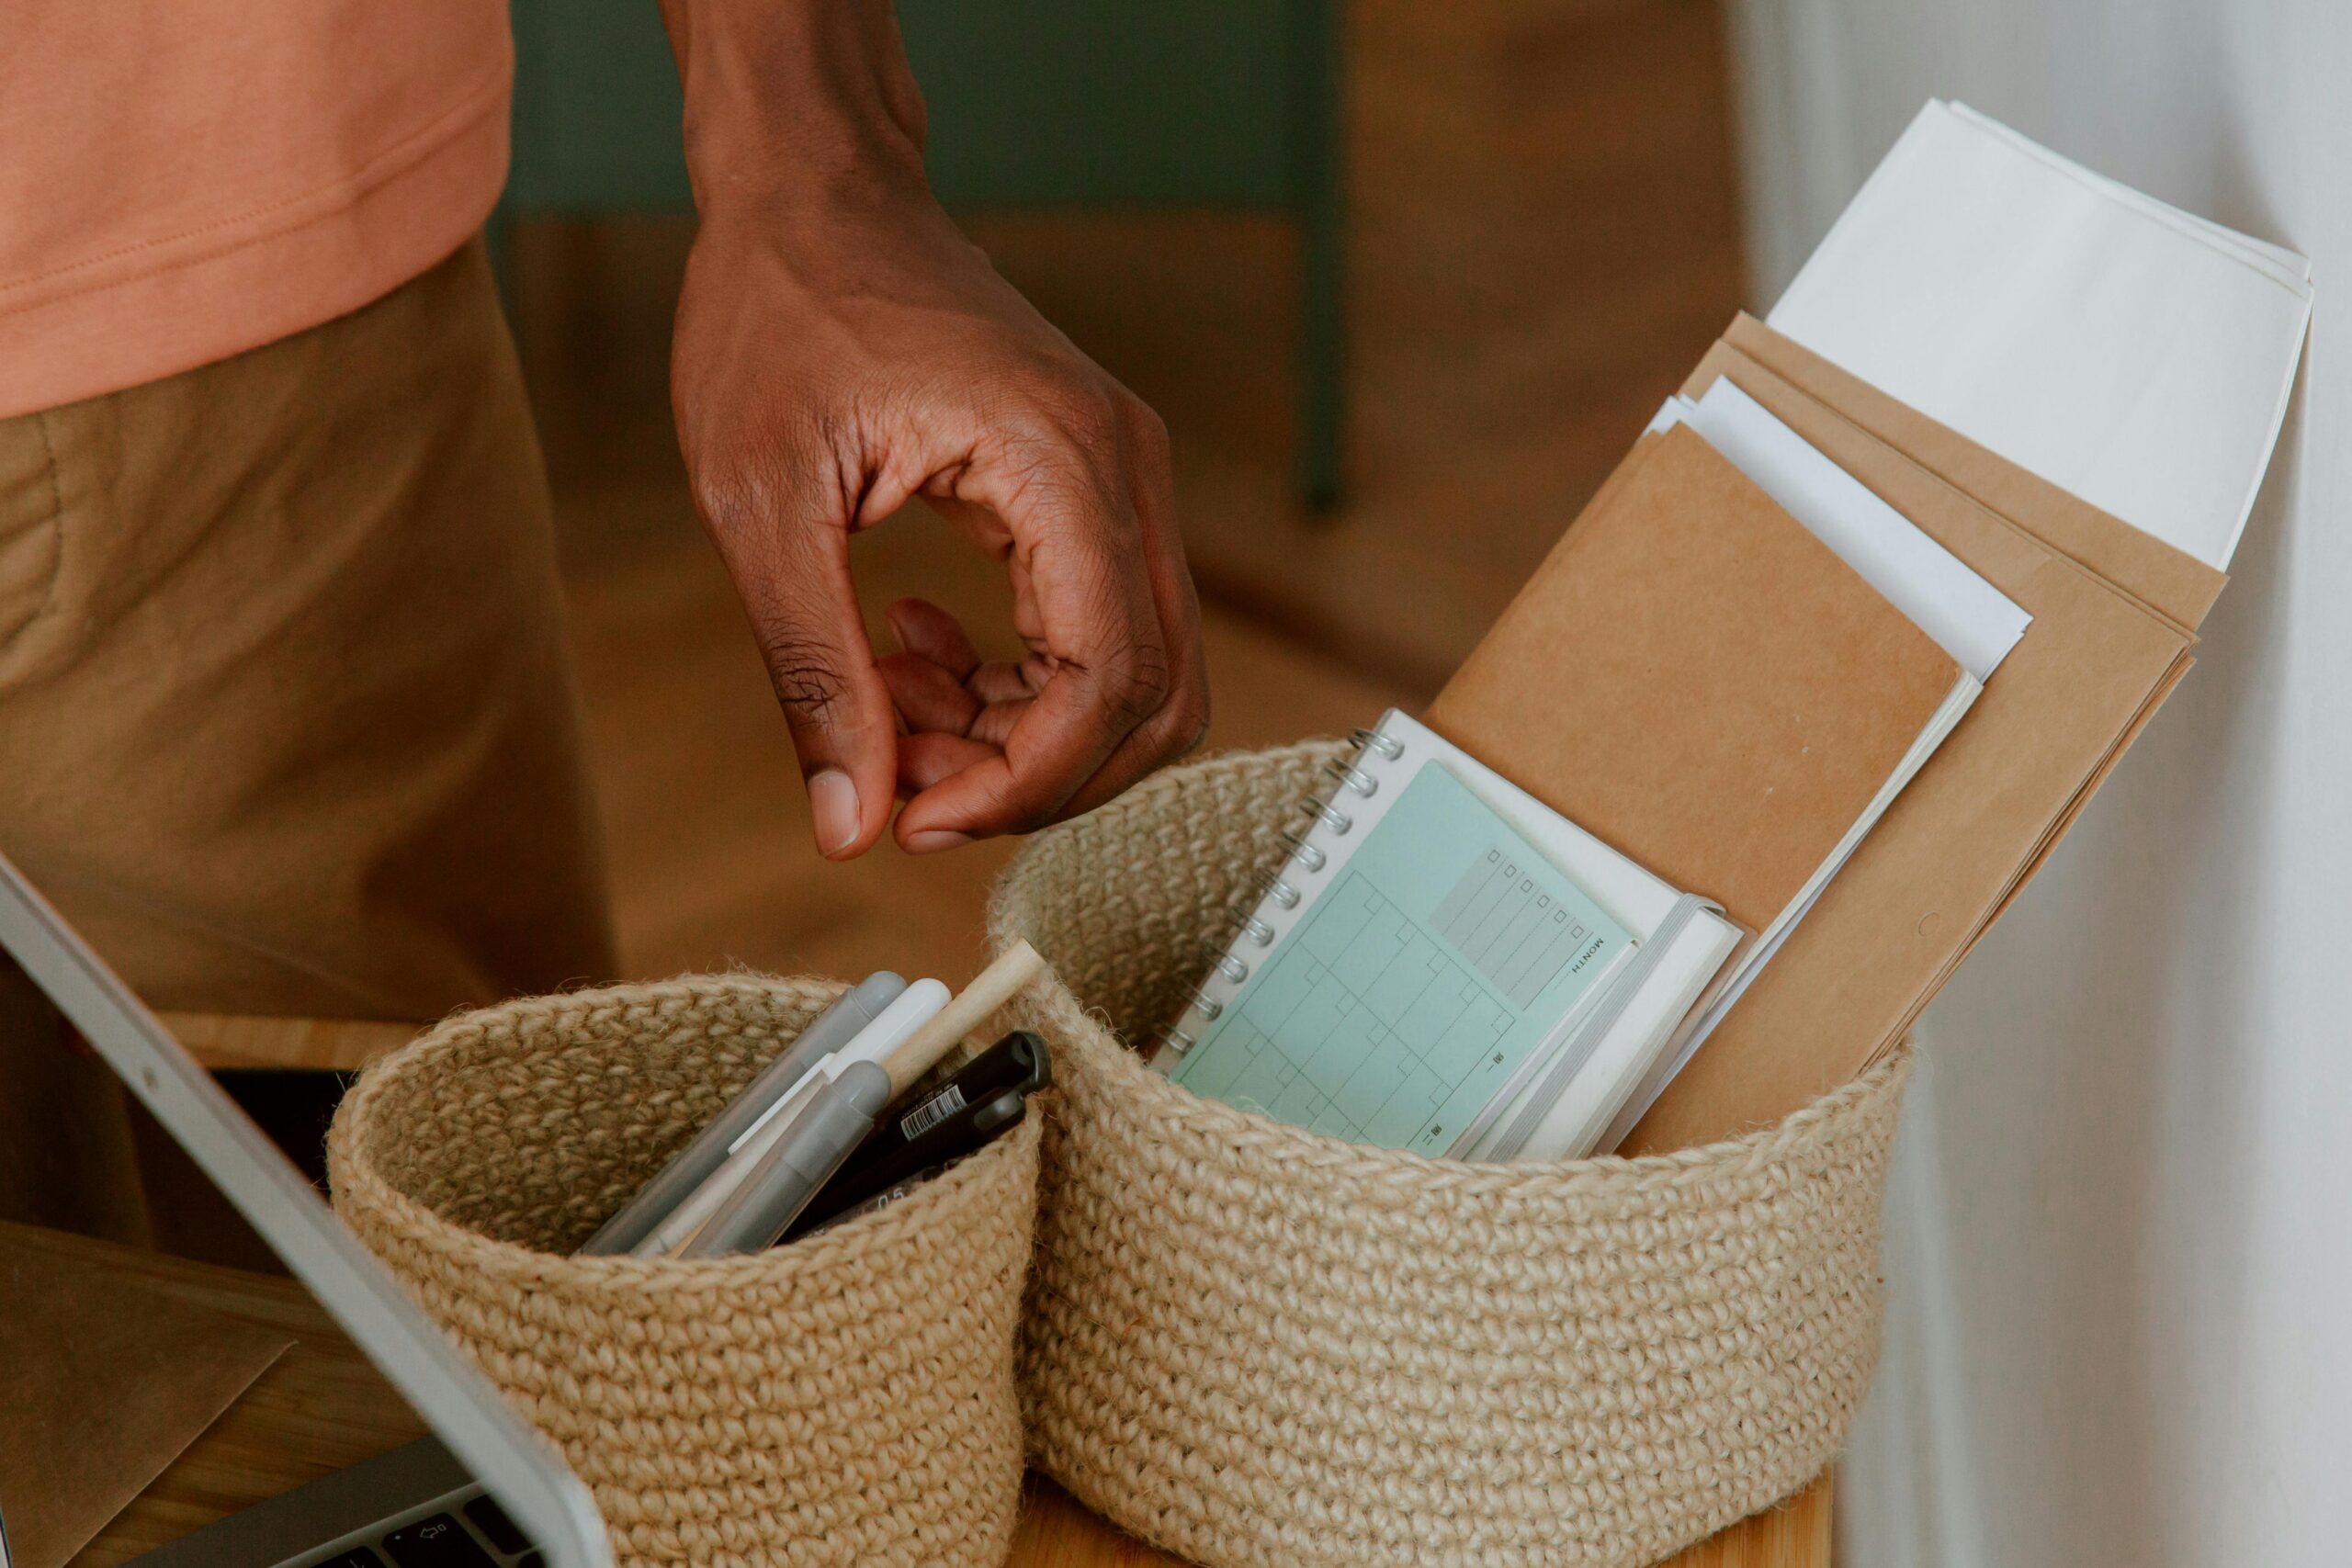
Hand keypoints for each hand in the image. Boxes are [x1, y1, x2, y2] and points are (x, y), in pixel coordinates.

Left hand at [662, 4, 1208, 859]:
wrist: (815, 195)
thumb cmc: (780, 312)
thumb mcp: (760, 501)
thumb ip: (814, 670)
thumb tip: (849, 823)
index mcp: (1064, 464)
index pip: (1110, 680)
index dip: (1023, 782)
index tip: (911, 817)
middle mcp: (1126, 473)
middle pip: (1152, 699)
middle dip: (1031, 774)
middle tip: (903, 783)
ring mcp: (1123, 481)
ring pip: (1133, 677)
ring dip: (1022, 736)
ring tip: (893, 713)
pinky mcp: (1093, 492)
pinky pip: (1098, 632)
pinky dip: (1017, 683)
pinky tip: (915, 651)